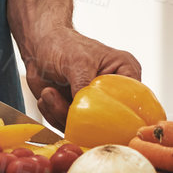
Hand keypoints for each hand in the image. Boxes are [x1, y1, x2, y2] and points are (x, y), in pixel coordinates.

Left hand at [17, 26, 140, 128]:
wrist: (38, 47)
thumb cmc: (62, 44)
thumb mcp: (77, 61)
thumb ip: (85, 86)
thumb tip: (88, 113)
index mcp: (126, 73)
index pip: (135, 102)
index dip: (119, 115)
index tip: (91, 112)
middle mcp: (115, 92)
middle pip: (110, 121)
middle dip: (80, 116)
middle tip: (54, 96)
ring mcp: (97, 106)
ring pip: (87, 128)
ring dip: (61, 114)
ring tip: (48, 92)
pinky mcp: (80, 115)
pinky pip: (70, 128)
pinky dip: (53, 115)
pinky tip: (47, 96)